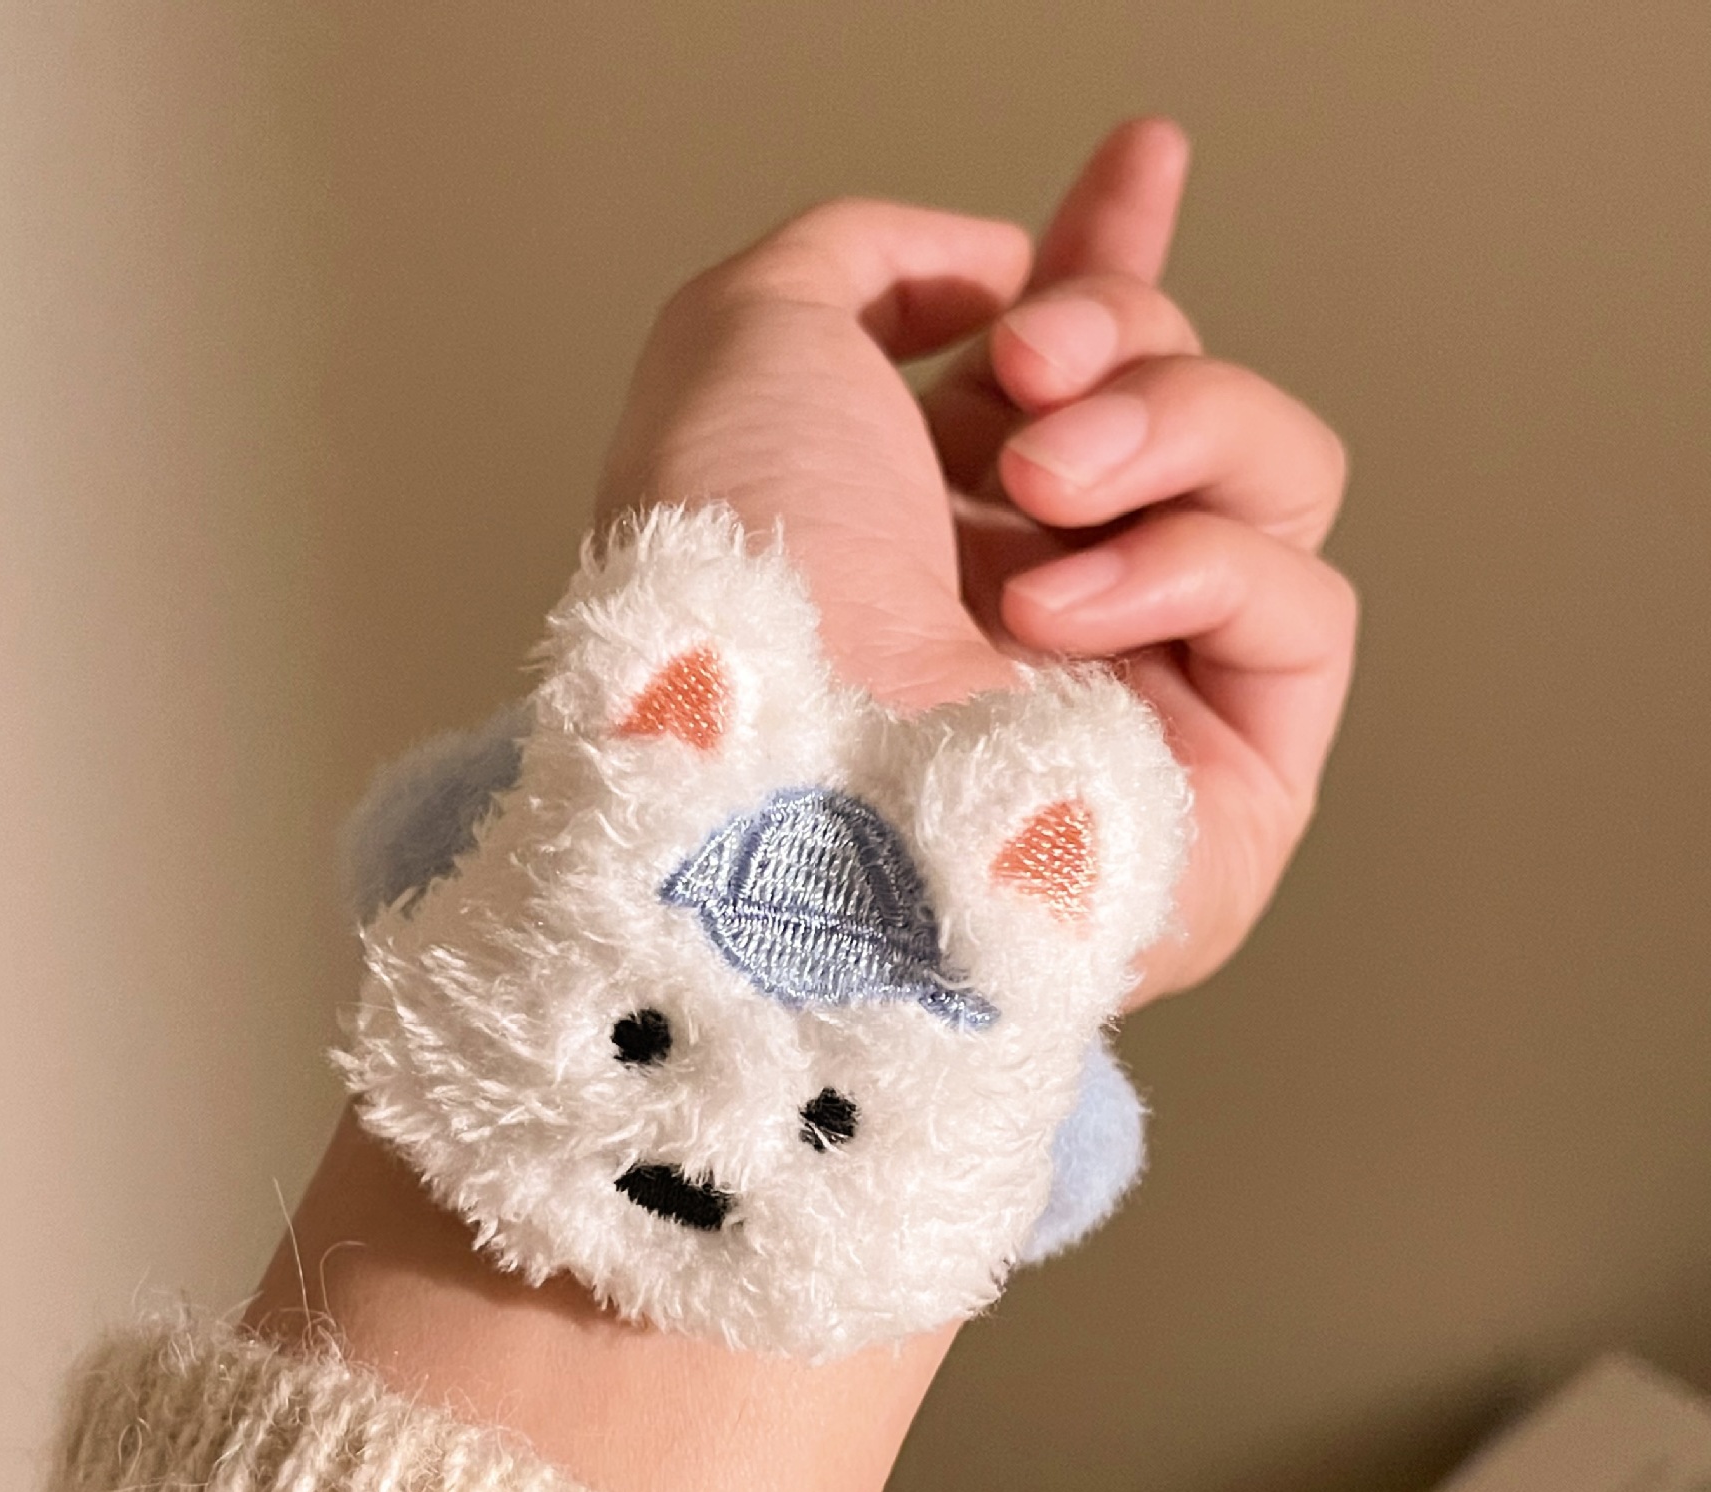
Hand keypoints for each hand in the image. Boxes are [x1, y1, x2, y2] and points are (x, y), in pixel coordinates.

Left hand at [597, 118, 1354, 1003]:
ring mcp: (1144, 694)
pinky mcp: (1237, 780)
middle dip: (1121, 330)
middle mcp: (1037, 611)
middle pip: (1184, 399)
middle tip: (1028, 370)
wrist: (770, 773)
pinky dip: (1190, 568)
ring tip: (1043, 487)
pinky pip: (1303, 603)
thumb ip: (866, 257)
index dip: (1111, 265)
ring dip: (1170, 428)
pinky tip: (1061, 614)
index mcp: (929, 528)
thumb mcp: (748, 336)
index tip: (1140, 161)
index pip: (1069, 379)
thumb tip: (993, 273)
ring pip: (1276, 473)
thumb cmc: (739, 576)